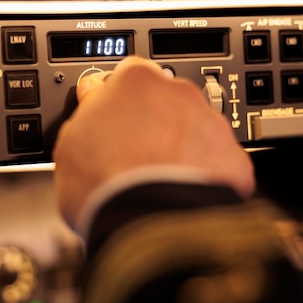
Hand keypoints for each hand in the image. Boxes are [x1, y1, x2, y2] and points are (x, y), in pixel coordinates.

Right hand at [52, 56, 254, 224]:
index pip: (127, 75)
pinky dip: (203, 174)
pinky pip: (217, 161)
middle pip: (165, 101)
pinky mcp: (233, 158)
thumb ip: (86, 110)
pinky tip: (181, 194)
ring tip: (157, 182)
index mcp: (136, 81)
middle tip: (132, 156)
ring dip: (179, 148)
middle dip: (152, 123)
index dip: (117, 100)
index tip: (111, 118)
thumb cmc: (104, 185)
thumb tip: (93, 99)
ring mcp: (211, 125)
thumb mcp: (69, 142)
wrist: (147, 227)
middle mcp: (179, 94)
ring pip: (193, 130)